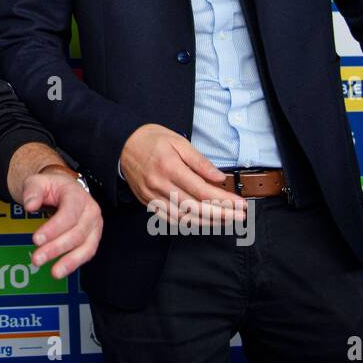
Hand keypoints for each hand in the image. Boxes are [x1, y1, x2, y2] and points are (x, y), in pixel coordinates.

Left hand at [22, 165, 101, 278]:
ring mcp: (94, 226)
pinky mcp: (92, 238)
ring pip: (86, 247)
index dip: (53, 228)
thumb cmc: (52, 187)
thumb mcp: (38, 181)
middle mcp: (90, 211)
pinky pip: (86, 253)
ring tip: (54, 272)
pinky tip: (61, 270)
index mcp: (77, 195)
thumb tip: (30, 205)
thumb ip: (33, 191)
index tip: (36, 239)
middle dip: (56, 248)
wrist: (63, 189)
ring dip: (69, 261)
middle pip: (76, 233)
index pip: (69, 213)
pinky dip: (74, 263)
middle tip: (37, 258)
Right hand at [121, 124, 245, 224]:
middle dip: (221, 215)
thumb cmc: (151, 139)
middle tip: (240, 216)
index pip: (202, 190)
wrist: (122, 143)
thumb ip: (200, 162)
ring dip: (207, 222)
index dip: (224, 201)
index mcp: (170, 167)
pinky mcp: (147, 202)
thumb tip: (219, 178)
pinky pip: (170, 219)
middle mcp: (160, 184)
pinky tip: (202, 221)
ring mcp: (152, 196)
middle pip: (195, 208)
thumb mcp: (179, 141)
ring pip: (184, 218)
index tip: (240, 204)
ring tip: (225, 220)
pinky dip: (188, 223)